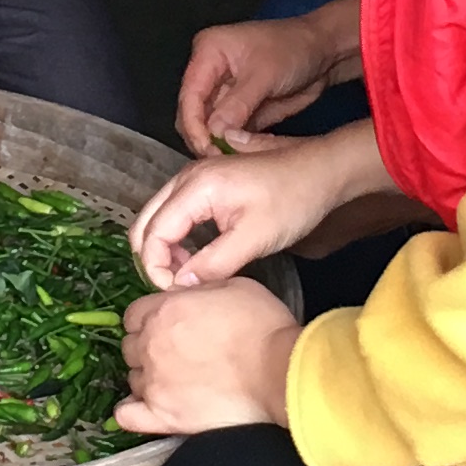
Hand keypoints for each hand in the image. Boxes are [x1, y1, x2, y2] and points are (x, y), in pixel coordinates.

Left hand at [113, 279, 297, 435]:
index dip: (149, 319)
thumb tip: (185, 292)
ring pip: (132, 378)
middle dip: (147, 347)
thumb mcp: (233, 287)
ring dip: (147, 377)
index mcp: (164, 311)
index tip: (166, 325)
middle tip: (174, 353)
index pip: (134, 314)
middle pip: (130, 346)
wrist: (278, 372)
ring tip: (173, 380)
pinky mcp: (163, 416)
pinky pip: (127, 416)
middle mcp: (151, 345)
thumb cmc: (263, 327)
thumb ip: (198, 288)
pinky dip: (129, 412)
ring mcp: (154, 383)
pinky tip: (141, 408)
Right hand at [129, 129, 381, 287]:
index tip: (176, 294)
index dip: (156, 268)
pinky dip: (175, 238)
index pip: (153, 233)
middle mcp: (185, 178)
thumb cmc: (292, 201)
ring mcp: (193, 178)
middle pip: (145, 223)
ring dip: (164, 250)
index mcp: (194, 187)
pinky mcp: (204, 184)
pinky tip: (196, 258)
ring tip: (189, 276)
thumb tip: (179, 287)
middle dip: (154, 259)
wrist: (321, 171)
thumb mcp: (254, 238)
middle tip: (178, 288)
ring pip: (157, 218)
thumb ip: (213, 263)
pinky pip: (173, 213)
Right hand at [175, 0, 358, 154]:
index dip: (194, 126)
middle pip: (193, 114)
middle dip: (203, 139)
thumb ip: (238, 105)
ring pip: (208, 127)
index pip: (190, 96)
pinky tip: (241, 156)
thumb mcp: (265, 75)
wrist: (323, 52)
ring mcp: (223, 93)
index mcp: (208, 53)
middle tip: (219, 161)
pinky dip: (231, 146)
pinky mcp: (237, 109)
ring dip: (217, 146)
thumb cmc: (294, 49)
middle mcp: (209, 73)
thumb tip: (214, 133)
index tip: (206, 150)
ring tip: (230, 162)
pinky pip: (227, 133)